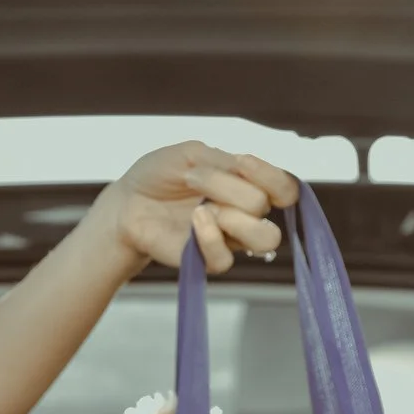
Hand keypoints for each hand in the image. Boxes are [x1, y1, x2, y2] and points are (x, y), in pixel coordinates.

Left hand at [99, 142, 301, 273]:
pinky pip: (226, 259)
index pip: (285, 187)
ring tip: (202, 207)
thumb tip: (246, 172)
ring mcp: (230, 239)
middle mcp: (246, 213)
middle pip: (270, 209)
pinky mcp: (208, 260)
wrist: (128, 201)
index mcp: (248, 184)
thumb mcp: (192, 154)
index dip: (273, 177)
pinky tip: (194, 222)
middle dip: (235, 190)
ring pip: (264, 239)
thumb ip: (223, 162)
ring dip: (235, 217)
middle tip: (196, 179)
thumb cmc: (161, 174)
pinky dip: (211, 237)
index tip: (242, 162)